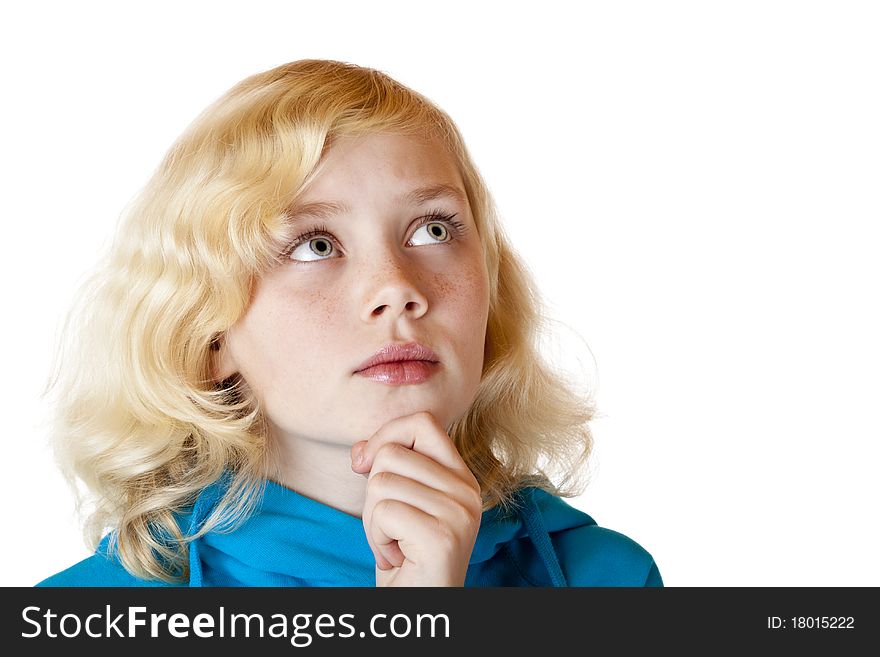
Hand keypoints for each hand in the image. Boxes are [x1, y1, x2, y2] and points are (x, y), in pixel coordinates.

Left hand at [350, 410, 482, 586]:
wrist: (419, 607)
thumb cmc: (405, 558)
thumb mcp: (398, 504)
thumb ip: (387, 469)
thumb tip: (360, 451)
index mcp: (461, 477)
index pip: (422, 423)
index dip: (386, 435)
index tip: (366, 465)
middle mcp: (467, 490)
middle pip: (391, 453)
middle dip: (373, 492)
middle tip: (390, 526)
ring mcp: (459, 512)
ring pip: (381, 482)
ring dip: (373, 521)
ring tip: (395, 544)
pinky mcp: (442, 536)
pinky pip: (384, 512)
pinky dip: (376, 538)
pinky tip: (396, 557)